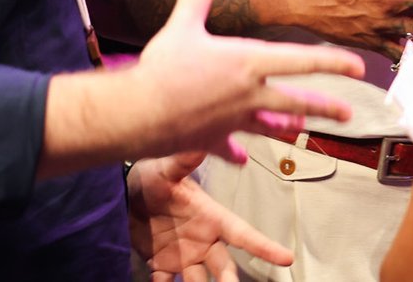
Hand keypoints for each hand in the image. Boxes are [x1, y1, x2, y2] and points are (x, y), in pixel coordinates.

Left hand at [128, 151, 291, 280]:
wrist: (125, 194)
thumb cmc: (152, 178)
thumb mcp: (168, 170)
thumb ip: (184, 161)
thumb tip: (200, 144)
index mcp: (211, 218)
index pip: (242, 233)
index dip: (264, 246)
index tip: (286, 258)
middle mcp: (203, 240)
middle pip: (224, 266)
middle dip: (229, 280)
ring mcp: (184, 255)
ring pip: (199, 280)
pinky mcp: (162, 264)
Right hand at [131, 0, 365, 158]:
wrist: (139, 114)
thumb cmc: (164, 68)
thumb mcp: (182, 24)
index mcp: (249, 63)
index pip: (301, 60)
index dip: (332, 62)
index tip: (358, 67)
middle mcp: (249, 94)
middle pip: (295, 101)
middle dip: (324, 107)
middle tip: (348, 113)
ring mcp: (234, 120)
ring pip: (270, 126)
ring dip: (288, 129)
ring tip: (303, 133)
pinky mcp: (213, 139)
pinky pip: (228, 146)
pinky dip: (235, 151)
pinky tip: (241, 158)